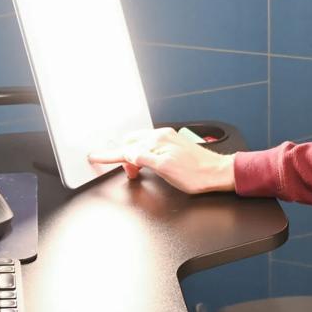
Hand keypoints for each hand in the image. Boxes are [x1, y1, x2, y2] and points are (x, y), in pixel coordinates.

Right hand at [87, 127, 235, 193]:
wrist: (217, 172)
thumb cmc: (195, 175)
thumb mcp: (165, 169)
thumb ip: (144, 159)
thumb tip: (128, 154)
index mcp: (157, 141)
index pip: (127, 149)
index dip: (109, 155)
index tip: (95, 157)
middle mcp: (161, 136)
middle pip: (131, 144)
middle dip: (125, 157)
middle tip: (131, 173)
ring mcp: (167, 139)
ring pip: (140, 145)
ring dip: (135, 157)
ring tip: (139, 172)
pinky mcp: (173, 143)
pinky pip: (150, 146)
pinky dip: (144, 155)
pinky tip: (149, 164)